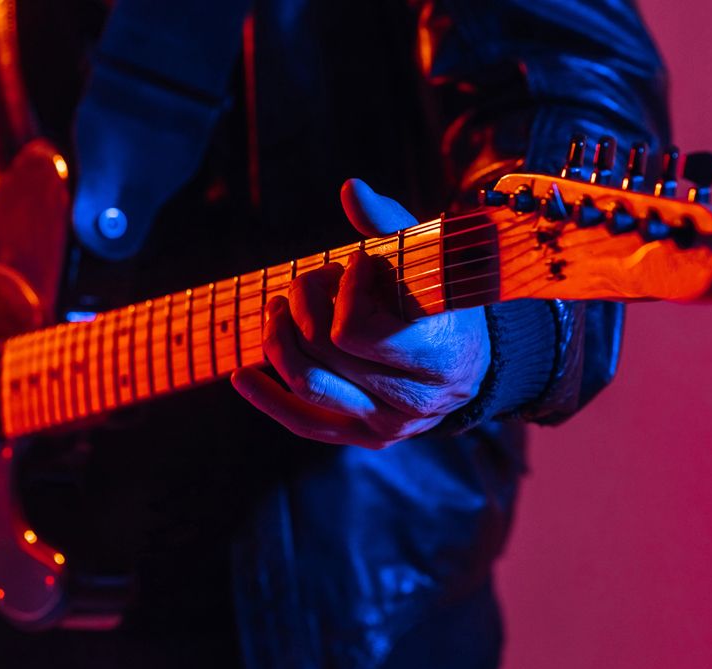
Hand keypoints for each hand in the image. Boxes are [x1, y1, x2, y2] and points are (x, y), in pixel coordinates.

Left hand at [231, 179, 490, 448]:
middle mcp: (413, 401)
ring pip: (308, 384)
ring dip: (279, 339)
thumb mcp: (428, 256)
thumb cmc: (443, 297)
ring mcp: (386, 425)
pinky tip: (242, 375)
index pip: (357, 332)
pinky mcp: (361, 436)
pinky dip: (267, 399)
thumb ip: (390, 224)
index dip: (346, 290)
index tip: (357, 262)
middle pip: (324, 352)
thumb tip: (350, 189)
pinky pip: (304, 422)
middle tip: (311, 277)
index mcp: (439, 356)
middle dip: (305, 302)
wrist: (469, 359)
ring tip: (278, 307)